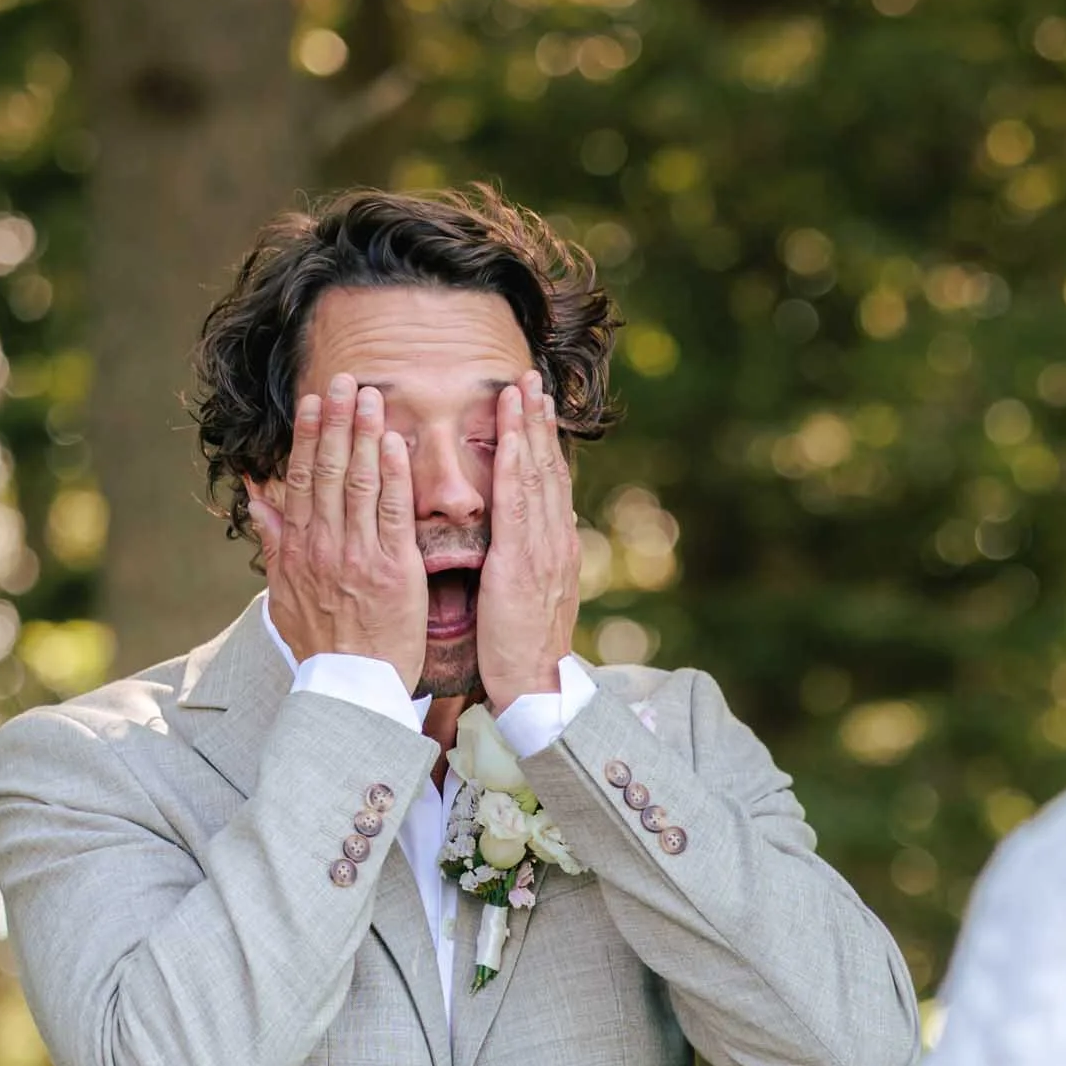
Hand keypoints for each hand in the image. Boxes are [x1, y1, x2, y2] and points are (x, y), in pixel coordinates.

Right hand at [247, 376, 427, 691]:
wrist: (352, 688)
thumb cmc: (324, 645)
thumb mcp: (283, 595)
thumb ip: (274, 543)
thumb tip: (257, 499)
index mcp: (299, 549)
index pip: (302, 480)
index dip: (309, 437)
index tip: (314, 402)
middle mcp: (324, 546)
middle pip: (329, 471)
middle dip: (336, 421)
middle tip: (344, 379)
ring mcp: (359, 555)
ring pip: (361, 482)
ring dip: (365, 434)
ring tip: (371, 396)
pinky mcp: (394, 569)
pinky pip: (395, 513)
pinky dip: (394, 475)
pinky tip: (395, 442)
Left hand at [476, 369, 581, 709]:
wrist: (534, 686)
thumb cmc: (520, 649)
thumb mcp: (526, 598)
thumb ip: (526, 562)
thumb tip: (527, 536)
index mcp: (554, 550)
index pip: (549, 485)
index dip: (542, 443)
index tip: (536, 407)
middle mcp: (554, 542)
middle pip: (548, 470)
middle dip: (539, 423)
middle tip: (532, 379)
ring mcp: (543, 550)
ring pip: (537, 477)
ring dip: (529, 429)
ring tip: (522, 389)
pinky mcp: (522, 563)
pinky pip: (518, 504)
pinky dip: (516, 464)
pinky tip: (511, 435)